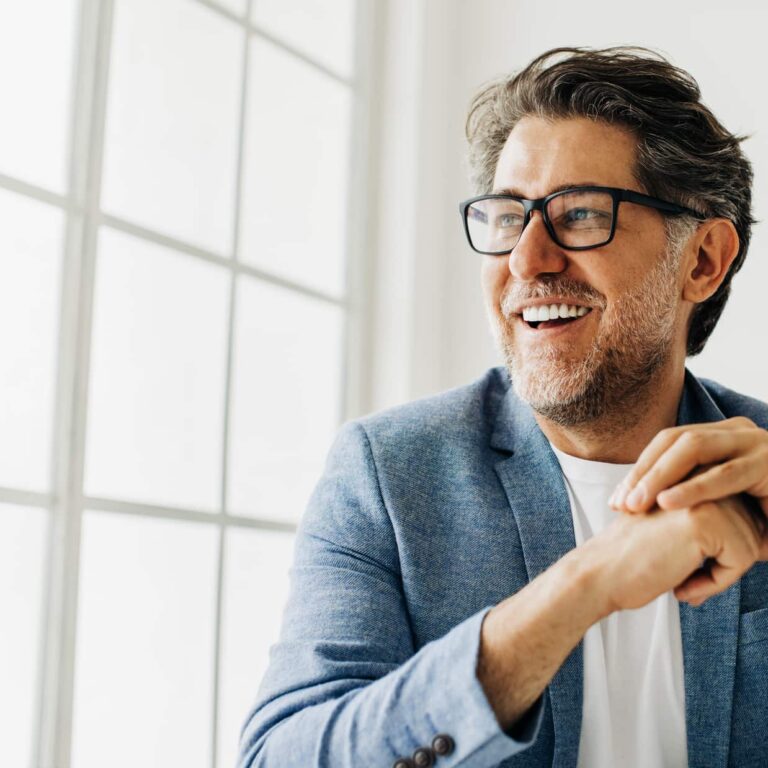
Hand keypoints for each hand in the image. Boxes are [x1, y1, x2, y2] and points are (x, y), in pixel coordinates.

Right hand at [584, 494, 767, 610]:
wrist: (601, 573)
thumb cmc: (636, 556)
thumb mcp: (676, 524)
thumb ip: (710, 514)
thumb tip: (758, 535)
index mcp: (692, 473)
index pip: (742, 514)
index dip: (722, 549)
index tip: (685, 561)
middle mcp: (699, 476)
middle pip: (752, 527)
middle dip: (727, 560)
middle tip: (683, 573)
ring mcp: (701, 493)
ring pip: (752, 544)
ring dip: (723, 573)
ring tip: (681, 576)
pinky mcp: (704, 518)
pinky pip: (742, 559)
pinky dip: (718, 582)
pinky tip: (683, 584)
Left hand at [609, 417, 767, 518]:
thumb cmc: (766, 515)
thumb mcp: (722, 502)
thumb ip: (688, 496)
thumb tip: (637, 506)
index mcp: (720, 436)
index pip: (666, 444)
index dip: (639, 469)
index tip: (616, 500)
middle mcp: (736, 431)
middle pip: (673, 441)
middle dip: (643, 472)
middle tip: (620, 504)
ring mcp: (755, 442)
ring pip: (693, 448)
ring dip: (660, 476)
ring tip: (637, 504)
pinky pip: (727, 473)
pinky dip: (694, 488)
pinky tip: (669, 503)